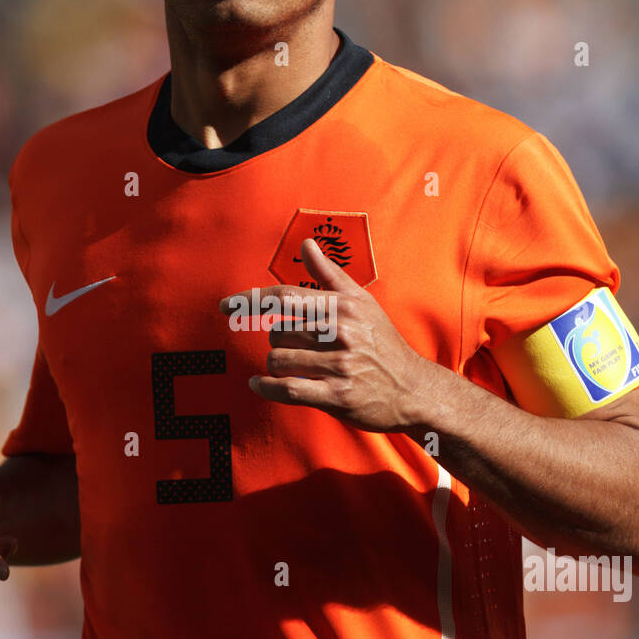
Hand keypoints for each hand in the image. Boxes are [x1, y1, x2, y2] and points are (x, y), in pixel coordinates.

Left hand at [220, 236, 429, 432]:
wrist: (413, 389)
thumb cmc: (382, 343)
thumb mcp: (362, 303)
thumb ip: (330, 274)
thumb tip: (307, 243)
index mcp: (343, 307)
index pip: (285, 297)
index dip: (250, 300)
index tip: (225, 306)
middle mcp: (341, 333)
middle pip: (278, 332)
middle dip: (279, 342)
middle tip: (298, 349)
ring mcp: (340, 365)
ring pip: (279, 360)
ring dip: (277, 366)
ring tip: (294, 368)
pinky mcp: (337, 395)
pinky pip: (288, 389)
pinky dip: (267, 388)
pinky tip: (259, 385)